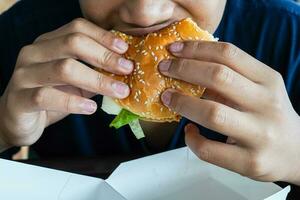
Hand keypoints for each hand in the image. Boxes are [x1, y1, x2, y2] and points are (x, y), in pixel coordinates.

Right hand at [0, 18, 132, 150]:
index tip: (125, 49)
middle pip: (73, 43)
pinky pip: (47, 96)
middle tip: (127, 69)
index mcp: (48, 43)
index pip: (77, 28)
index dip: (103, 36)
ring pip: (64, 69)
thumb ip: (95, 72)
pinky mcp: (19, 99)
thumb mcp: (76, 82)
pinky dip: (73, 102)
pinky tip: (91, 108)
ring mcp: (24, 74)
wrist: (17, 119)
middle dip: (104, 56)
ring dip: (97, 80)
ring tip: (119, 91)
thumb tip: (126, 70)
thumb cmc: (51, 96)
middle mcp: (34, 53)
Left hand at [159, 41, 299, 184]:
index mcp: (269, 80)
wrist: (297, 154)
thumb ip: (233, 77)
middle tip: (164, 69)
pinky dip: (191, 139)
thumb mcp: (261, 90)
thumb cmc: (270, 116)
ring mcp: (259, 135)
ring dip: (182, 103)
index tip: (173, 49)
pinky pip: (209, 150)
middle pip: (219, 77)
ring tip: (167, 97)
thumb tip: (188, 66)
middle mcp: (267, 104)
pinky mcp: (249, 162)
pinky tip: (189, 131)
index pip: (229, 54)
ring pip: (212, 113)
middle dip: (184, 69)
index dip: (196, 48)